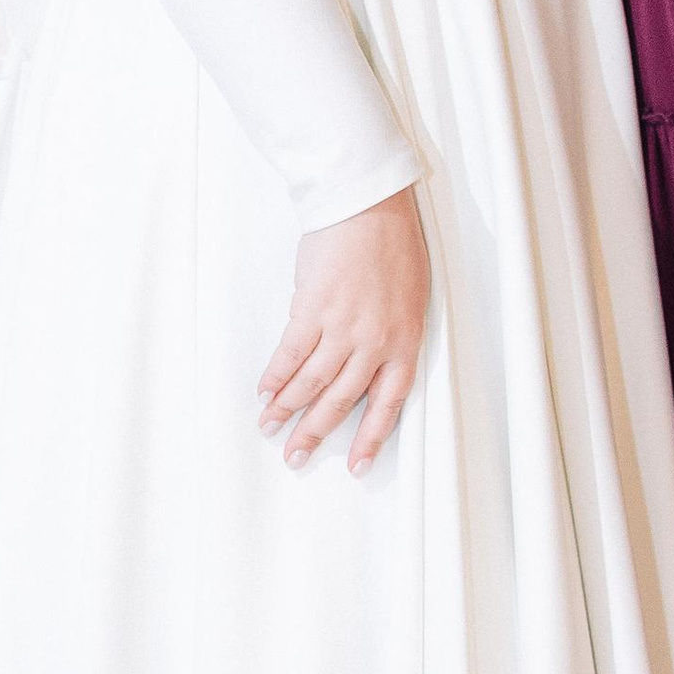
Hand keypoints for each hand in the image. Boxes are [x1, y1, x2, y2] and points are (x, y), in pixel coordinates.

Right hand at [257, 189, 428, 476]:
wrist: (370, 206)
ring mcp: (342, 327)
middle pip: (341, 401)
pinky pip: (290, 353)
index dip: (371, 438)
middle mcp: (374, 342)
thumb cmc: (393, 244)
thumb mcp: (408, 296)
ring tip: (269, 427)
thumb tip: (360, 361)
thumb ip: (389, 333)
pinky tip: (264, 392)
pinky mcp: (312, 309)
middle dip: (315, 432)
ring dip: (287, 409)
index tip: (357, 467)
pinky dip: (275, 375)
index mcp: (404, 341)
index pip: (389, 403)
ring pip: (311, 382)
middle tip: (295, 457)